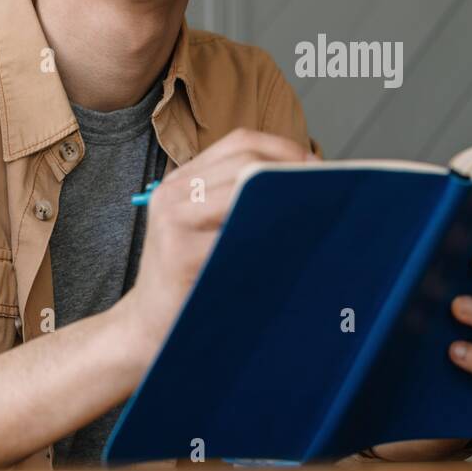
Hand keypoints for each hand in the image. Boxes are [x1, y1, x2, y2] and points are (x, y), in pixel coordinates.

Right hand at [120, 128, 312, 348]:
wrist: (145, 326)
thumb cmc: (189, 278)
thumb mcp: (206, 229)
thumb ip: (240, 200)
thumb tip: (307, 177)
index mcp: (181, 181)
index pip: (240, 143)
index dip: (284, 148)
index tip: (315, 165)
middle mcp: (172, 193)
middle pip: (246, 162)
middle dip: (291, 173)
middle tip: (326, 193)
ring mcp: (173, 222)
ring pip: (245, 193)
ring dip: (284, 203)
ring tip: (313, 219)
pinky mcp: (181, 255)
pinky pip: (238, 237)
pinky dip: (269, 240)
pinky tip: (288, 251)